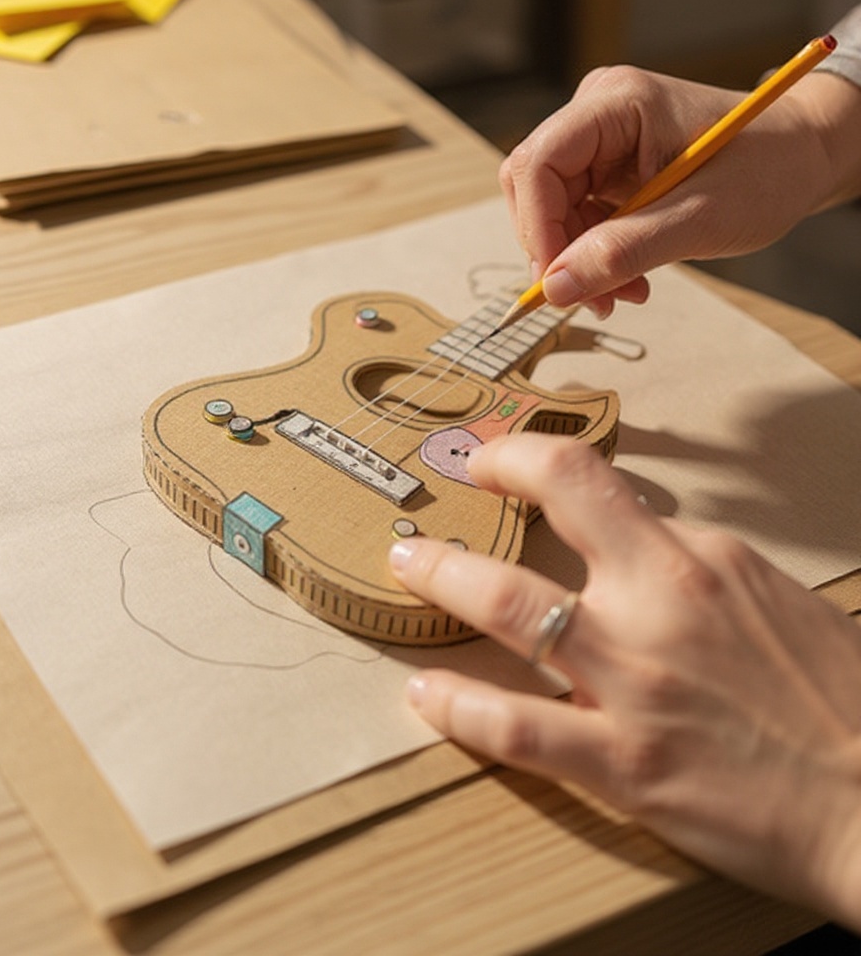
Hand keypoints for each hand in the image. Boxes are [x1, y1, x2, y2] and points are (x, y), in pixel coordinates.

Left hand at [388, 434, 860, 927]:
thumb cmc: (839, 696)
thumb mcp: (768, 599)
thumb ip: (691, 568)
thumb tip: (633, 549)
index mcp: (699, 557)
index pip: (588, 481)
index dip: (522, 460)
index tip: (490, 464)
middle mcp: (659, 600)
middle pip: (546, 516)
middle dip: (480, 493)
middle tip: (421, 523)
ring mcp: (635, 679)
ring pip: (510, 607)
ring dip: (444, 579)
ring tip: (406, 569)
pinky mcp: (626, 762)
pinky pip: (516, 727)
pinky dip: (458, 706)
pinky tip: (425, 694)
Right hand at [500, 66, 857, 316]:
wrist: (805, 155)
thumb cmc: (769, 168)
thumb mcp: (699, 218)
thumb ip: (622, 252)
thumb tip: (555, 288)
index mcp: (616, 103)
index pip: (538, 164)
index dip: (537, 228)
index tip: (557, 283)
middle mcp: (597, 114)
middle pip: (535, 191)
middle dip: (558, 252)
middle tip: (595, 297)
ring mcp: (599, 142)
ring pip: (550, 213)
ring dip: (578, 262)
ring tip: (625, 291)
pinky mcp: (605, 170)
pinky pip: (574, 220)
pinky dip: (594, 257)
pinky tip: (629, 276)